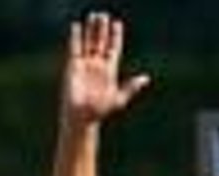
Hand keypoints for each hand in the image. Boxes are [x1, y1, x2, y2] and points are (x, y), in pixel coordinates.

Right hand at [60, 12, 149, 127]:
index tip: (117, 23)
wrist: (81, 117)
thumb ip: (131, 88)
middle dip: (102, 29)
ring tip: (93, 15)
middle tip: (104, 15)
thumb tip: (145, 78)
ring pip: (88, 42)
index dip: (115, 36)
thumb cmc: (100, 111)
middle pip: (100, 42)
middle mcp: (97, 65)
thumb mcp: (119, 99)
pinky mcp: (73, 66)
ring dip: (90, 30)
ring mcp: (85, 65)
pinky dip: (75, 37)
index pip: (113, 48)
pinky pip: (74, 48)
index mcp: (109, 70)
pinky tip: (76, 26)